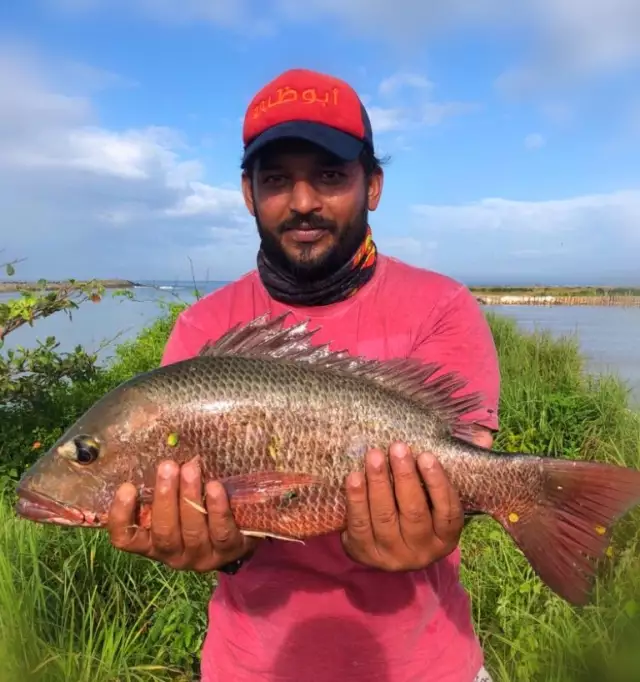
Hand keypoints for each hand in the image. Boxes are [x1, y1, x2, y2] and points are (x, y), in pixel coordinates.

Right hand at [107, 457, 257, 571]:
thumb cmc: (198, 507)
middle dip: (165, 497)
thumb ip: (164, 486)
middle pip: (164, 532)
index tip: (127, 487)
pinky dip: (217, 508)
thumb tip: (159, 451)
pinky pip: (221, 531)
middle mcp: (174, 554)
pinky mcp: (229, 551)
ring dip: (190, 497)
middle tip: (167, 466)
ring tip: (191, 468)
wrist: (239, 530)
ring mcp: (202, 555)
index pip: (126, 539)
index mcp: (153, 543)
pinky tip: (215, 486)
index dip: (122, 516)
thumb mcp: (176, 500)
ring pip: (192, 531)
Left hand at [340, 442, 462, 570]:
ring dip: (378, 483)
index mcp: (446, 536)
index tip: (427, 455)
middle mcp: (421, 550)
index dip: (438, 483)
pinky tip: (353, 477)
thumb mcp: (440, 493)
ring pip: (385, 517)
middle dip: (405, 477)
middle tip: (398, 447)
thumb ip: (459, 465)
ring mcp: (391, 555)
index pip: (448, 511)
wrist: (384, 545)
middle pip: (414, 513)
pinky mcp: (364, 553)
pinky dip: (356, 500)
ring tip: (373, 455)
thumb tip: (483, 437)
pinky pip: (359, 525)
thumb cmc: (419, 507)